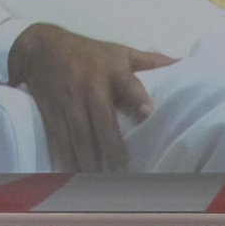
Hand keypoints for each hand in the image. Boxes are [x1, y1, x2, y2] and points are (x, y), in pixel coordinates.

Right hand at [8, 23, 176, 171]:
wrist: (42, 47)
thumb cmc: (90, 52)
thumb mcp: (121, 51)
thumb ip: (150, 61)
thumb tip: (182, 62)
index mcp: (112, 70)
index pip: (127, 84)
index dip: (137, 97)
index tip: (147, 112)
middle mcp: (90, 86)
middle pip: (101, 119)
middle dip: (109, 146)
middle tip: (121, 170)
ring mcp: (69, 100)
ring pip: (78, 134)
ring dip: (87, 158)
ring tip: (98, 178)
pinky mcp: (52, 111)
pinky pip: (59, 138)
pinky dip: (65, 157)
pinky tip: (72, 173)